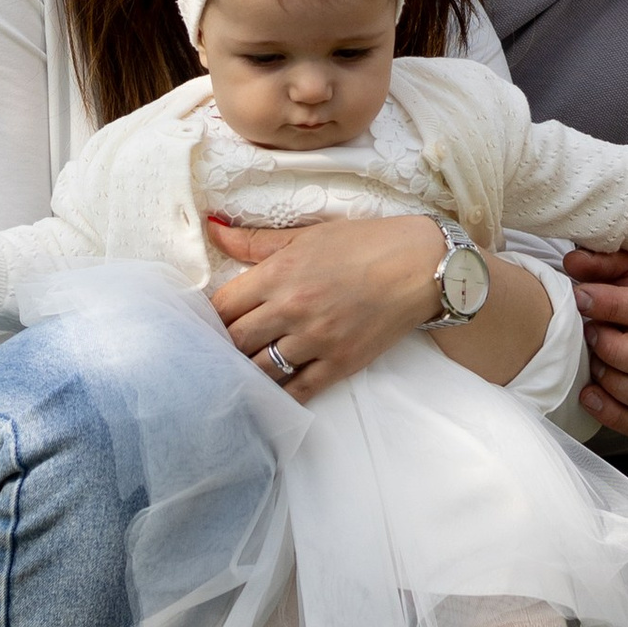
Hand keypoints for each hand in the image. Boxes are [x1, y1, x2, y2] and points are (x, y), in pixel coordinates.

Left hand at [204, 210, 443, 401]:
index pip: (221, 306)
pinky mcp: (340, 363)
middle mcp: (292, 309)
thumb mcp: (306, 234)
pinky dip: (279, 396)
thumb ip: (255, 240)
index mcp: (279, 274)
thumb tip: (213, 230)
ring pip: (260, 370)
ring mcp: (316, 340)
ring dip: (245, 373)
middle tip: (216, 351)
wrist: (421, 266)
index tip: (206, 322)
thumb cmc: (364, 244)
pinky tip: (268, 396)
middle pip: (235, 341)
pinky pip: (298, 390)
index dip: (208, 317)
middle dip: (222, 347)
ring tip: (236, 373)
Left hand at [561, 246, 627, 438]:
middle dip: (614, 350)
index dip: (613, 305)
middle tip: (589, 333)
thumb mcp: (623, 264)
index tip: (579, 297)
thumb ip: (600, 261)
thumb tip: (572, 261)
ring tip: (592, 363)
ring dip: (615, 384)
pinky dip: (613, 415)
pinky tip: (588, 394)